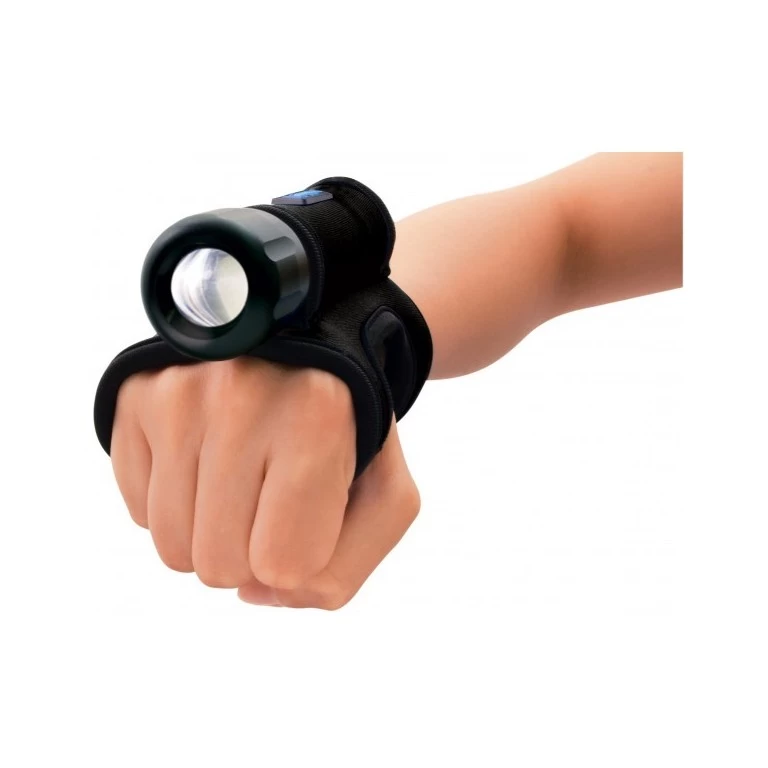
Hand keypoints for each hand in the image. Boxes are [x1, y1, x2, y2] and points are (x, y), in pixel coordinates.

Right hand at [110, 358, 419, 608]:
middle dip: (252, 554)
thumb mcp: (386, 498)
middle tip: (272, 500)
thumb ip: (342, 571)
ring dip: (210, 533)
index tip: (309, 514)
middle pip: (220, 565)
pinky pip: (140, 510)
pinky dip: (177, 503)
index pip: (281, 562)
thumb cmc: (345, 433)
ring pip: (173, 547)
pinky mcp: (134, 397)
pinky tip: (207, 461)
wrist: (300, 352)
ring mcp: (178, 393)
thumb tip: (254, 593)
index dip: (299, 557)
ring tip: (242, 480)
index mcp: (317, 416)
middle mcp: (240, 396)